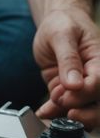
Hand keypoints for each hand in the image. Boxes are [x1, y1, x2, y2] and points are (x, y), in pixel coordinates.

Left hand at [33, 8, 99, 129]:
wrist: (55, 24)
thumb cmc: (63, 23)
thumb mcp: (62, 34)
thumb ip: (68, 59)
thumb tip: (73, 84)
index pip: (99, 84)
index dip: (83, 93)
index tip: (64, 93)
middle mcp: (94, 75)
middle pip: (99, 103)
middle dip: (84, 112)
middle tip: (63, 106)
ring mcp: (82, 85)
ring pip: (86, 109)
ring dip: (68, 114)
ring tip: (48, 110)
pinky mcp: (67, 90)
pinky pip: (65, 106)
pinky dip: (54, 112)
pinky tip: (44, 112)